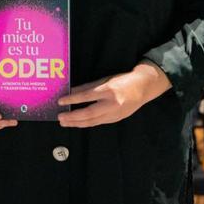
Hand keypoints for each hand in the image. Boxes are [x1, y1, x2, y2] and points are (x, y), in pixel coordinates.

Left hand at [57, 62, 171, 128]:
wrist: (143, 88)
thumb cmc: (123, 81)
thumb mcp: (105, 80)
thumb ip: (88, 86)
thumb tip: (71, 91)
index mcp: (109, 91)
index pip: (87, 96)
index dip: (72, 99)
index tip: (60, 101)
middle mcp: (112, 104)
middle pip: (89, 114)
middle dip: (72, 117)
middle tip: (60, 117)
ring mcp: (115, 114)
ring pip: (92, 122)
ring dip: (77, 123)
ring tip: (65, 122)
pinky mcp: (116, 119)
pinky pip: (98, 122)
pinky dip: (86, 123)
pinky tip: (78, 123)